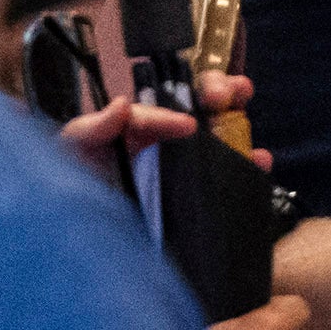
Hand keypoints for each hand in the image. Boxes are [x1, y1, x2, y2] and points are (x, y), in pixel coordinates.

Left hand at [55, 75, 267, 178]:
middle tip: (225, 96)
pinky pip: (229, 174)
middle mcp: (167, 141)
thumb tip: (122, 104)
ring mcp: (186, 168)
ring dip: (239, 119)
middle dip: (220, 90)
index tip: (187, 126)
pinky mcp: (198, 196)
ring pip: (221, 132)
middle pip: (201, 104)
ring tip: (245, 113)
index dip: (174, 111)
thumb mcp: (73, 152)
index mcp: (138, 125)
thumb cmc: (71, 188)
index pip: (163, 106)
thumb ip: (93, 127)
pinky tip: (258, 161)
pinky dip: (250, 165)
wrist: (80, 239)